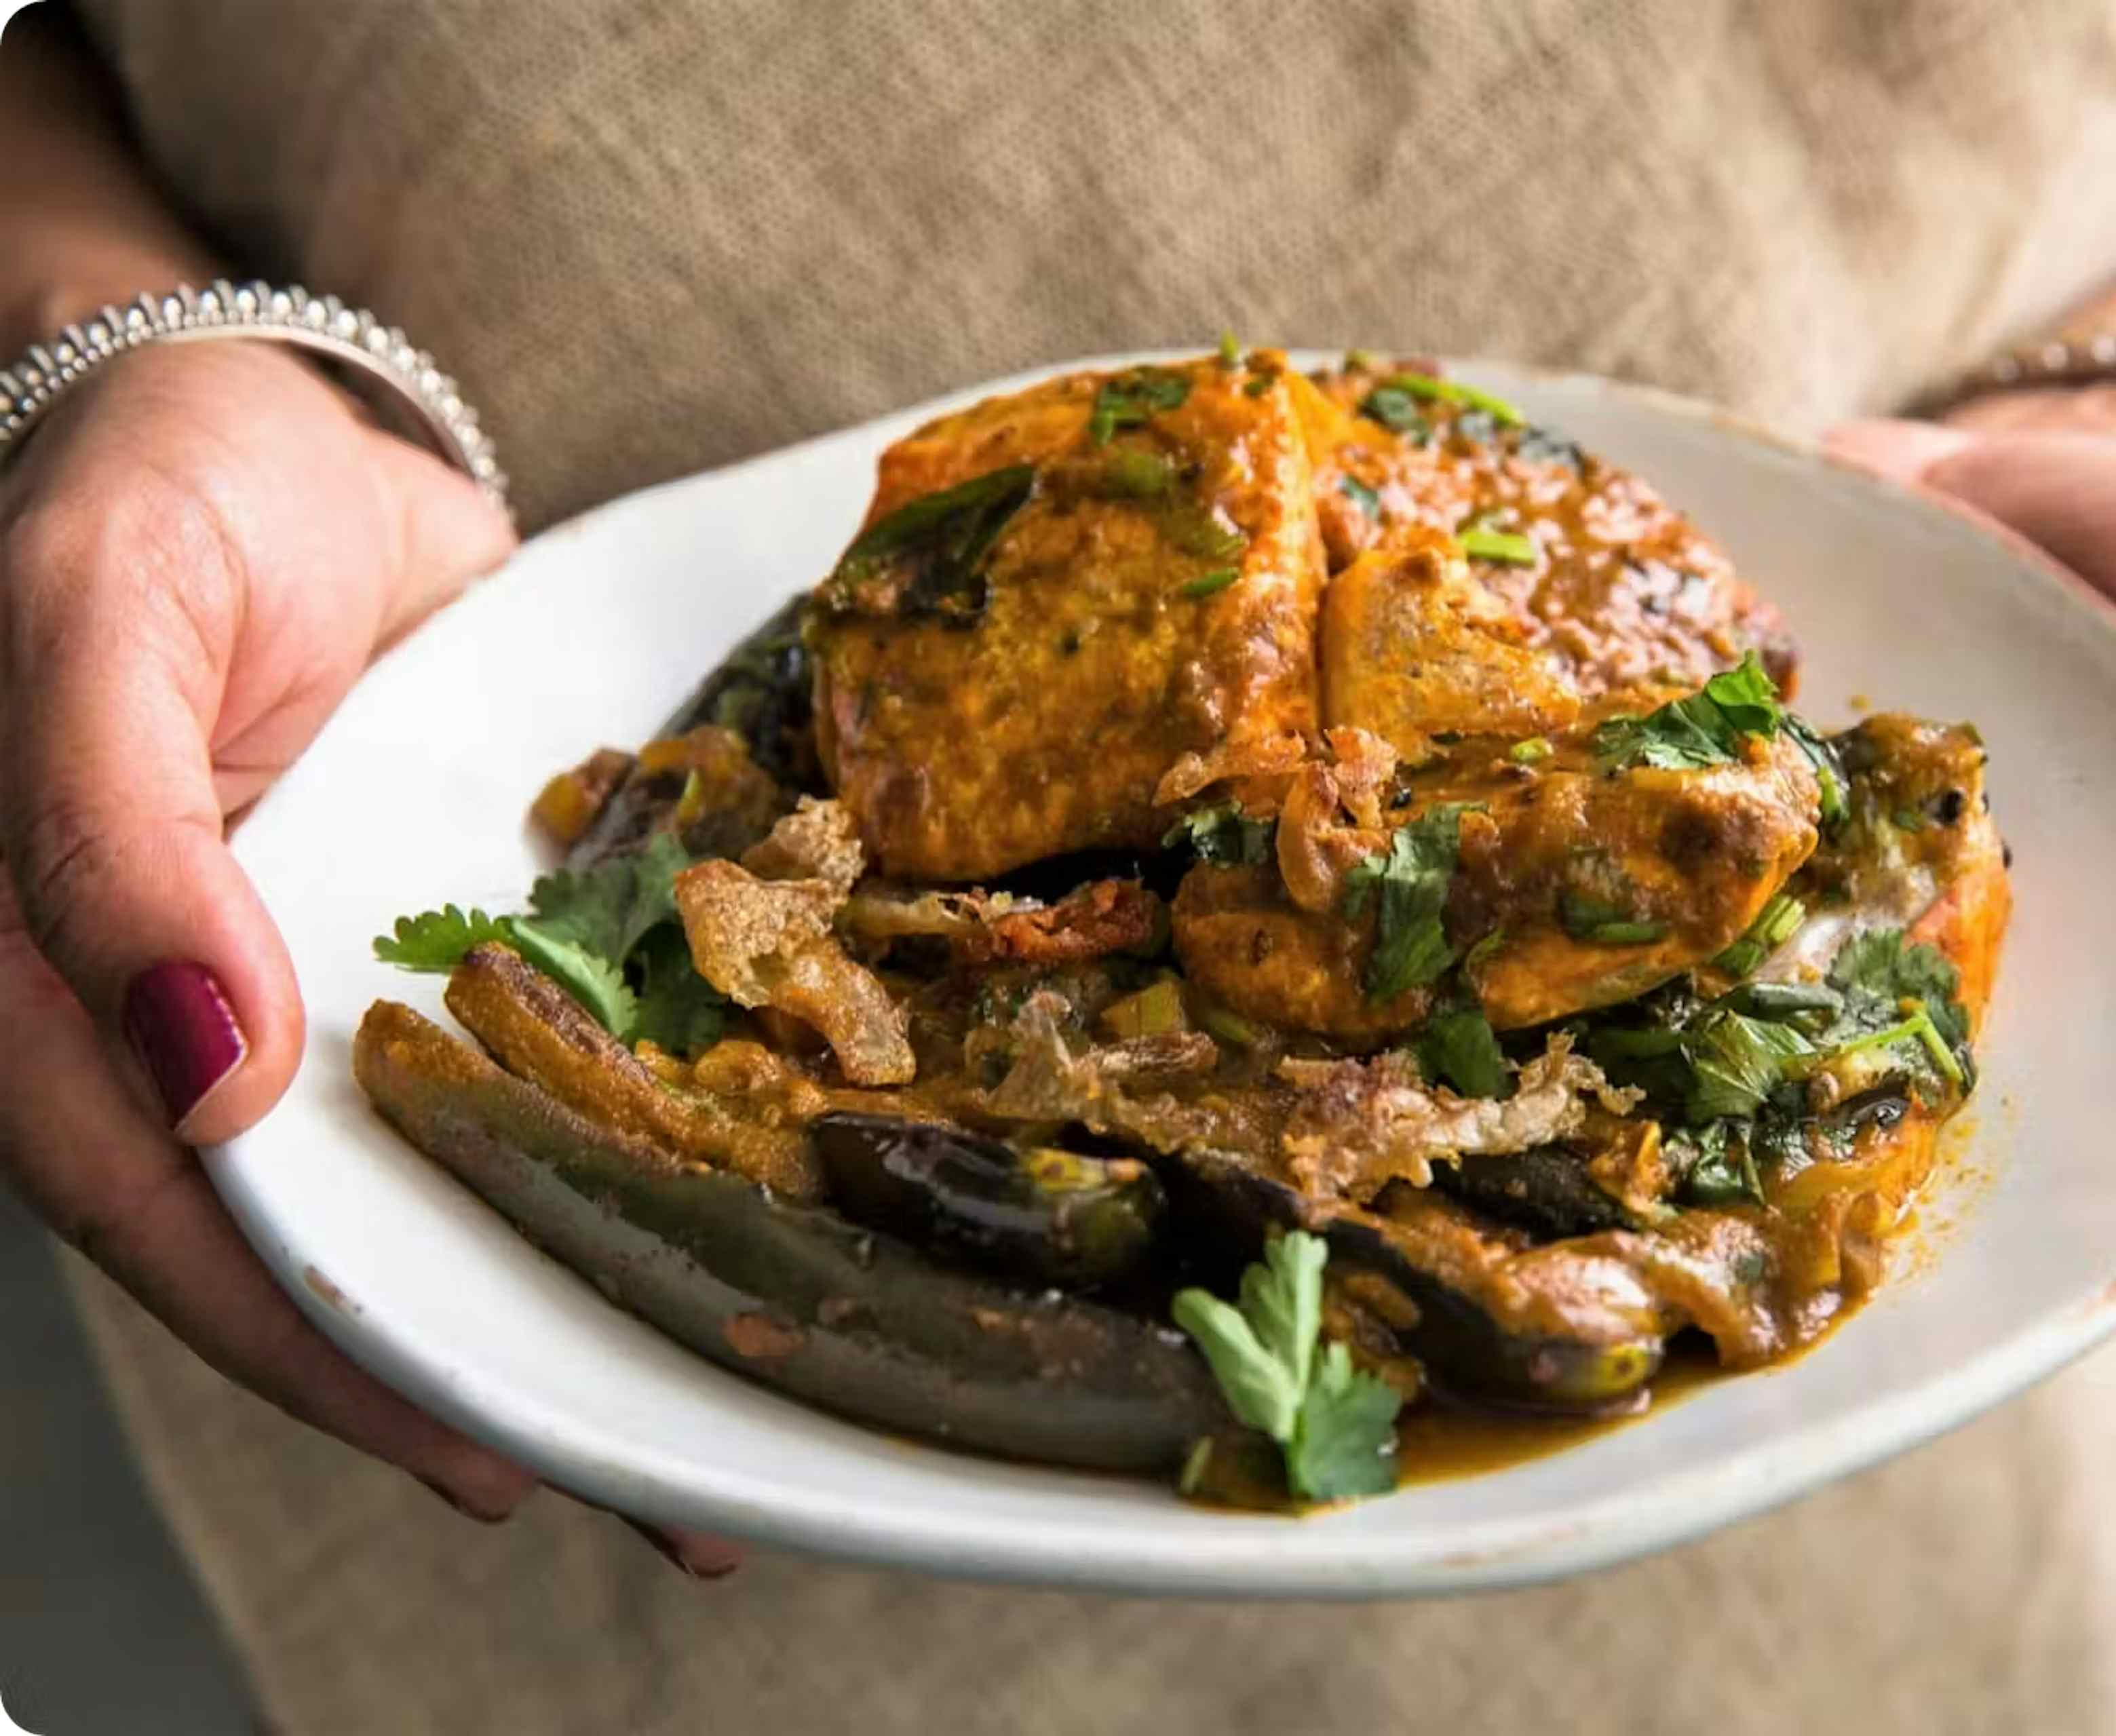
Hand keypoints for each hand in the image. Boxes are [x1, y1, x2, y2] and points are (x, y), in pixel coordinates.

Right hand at [0, 339, 739, 1576]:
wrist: (283, 421)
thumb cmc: (152, 494)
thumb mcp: (96, 623)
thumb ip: (106, 833)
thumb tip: (199, 1063)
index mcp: (51, 985)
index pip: (167, 1206)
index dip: (302, 1335)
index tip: (461, 1435)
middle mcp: (186, 1017)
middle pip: (301, 1233)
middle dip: (445, 1364)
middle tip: (617, 1473)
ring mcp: (316, 986)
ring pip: (411, 1174)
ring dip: (535, 1285)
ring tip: (688, 1408)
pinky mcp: (424, 937)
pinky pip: (499, 1064)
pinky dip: (582, 1144)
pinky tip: (694, 1213)